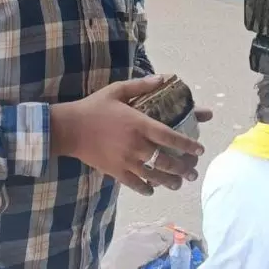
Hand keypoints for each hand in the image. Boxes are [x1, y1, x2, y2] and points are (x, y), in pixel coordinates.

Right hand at [50, 76, 204, 195]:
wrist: (69, 128)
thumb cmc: (94, 107)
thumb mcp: (117, 90)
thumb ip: (141, 86)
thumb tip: (164, 78)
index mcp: (140, 124)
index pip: (171, 137)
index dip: (188, 145)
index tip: (200, 150)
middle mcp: (137, 145)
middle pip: (167, 161)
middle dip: (183, 168)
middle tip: (193, 172)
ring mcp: (126, 161)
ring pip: (154, 175)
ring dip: (169, 181)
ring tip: (179, 184)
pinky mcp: (115, 172)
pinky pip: (135, 184)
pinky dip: (146, 188)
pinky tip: (152, 189)